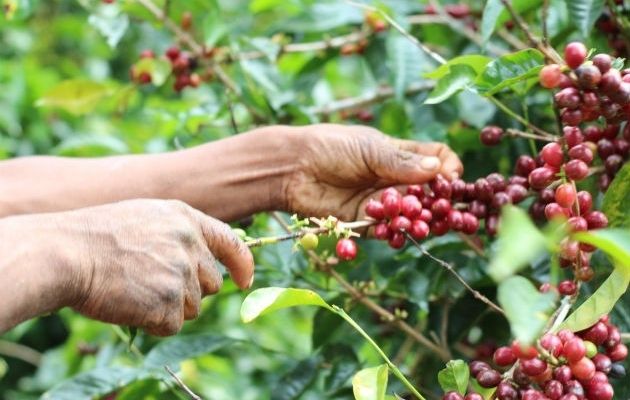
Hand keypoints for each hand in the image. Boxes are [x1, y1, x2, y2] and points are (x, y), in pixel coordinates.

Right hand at [62, 200, 252, 335]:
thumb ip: (178, 235)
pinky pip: (171, 326)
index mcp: (185, 219)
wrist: (65, 253)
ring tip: (133, 290)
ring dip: (168, 308)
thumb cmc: (95, 237)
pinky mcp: (168, 303)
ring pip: (192, 307)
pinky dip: (152, 324)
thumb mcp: (145, 218)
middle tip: (152, 284)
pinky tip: (128, 305)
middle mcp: (190, 245)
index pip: (231, 243)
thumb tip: (203, 263)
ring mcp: (181, 274)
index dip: (241, 264)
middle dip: (189, 291)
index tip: (244, 281)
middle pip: (211, 283)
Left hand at [282, 124, 462, 220]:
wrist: (293, 168)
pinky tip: (396, 230)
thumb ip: (403, 163)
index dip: (447, 169)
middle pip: (428, 192)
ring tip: (422, 222)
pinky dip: (393, 232)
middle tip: (442, 210)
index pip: (436, 160)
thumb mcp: (370, 149)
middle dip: (438, 202)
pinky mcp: (364, 220)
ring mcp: (380, 201)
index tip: (449, 179)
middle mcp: (393, 178)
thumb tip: (440, 170)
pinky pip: (387, 230)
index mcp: (398, 154)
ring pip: (411, 214)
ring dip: (419, 220)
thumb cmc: (330, 147)